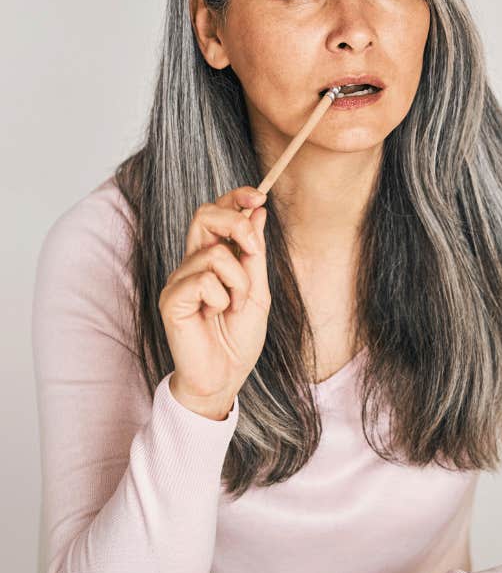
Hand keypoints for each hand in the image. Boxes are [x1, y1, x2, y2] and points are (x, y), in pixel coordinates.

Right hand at [158, 185, 270, 419]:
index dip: (235, 197)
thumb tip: (257, 211)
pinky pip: (204, 281)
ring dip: (239, 281)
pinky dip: (222, 298)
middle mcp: (190, 264)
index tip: (258, 195)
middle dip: (236, 224)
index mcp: (210, 258)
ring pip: (214, 254)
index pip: (215, 214)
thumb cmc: (238, 338)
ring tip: (235, 307)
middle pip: (204, 215)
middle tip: (253, 249)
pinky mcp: (171, 299)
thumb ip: (254, 254)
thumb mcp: (258, 291)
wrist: (224, 377)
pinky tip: (215, 317)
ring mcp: (178, 281)